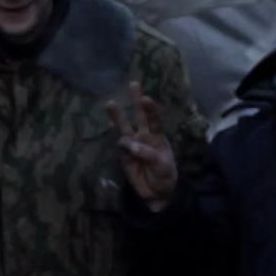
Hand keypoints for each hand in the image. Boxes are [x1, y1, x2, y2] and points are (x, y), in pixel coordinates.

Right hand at [106, 82, 177, 210]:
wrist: (157, 193)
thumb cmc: (165, 175)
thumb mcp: (162, 166)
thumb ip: (147, 153)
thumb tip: (128, 144)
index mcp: (157, 137)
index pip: (154, 120)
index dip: (150, 109)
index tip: (145, 98)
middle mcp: (144, 136)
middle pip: (139, 115)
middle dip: (136, 100)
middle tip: (134, 82)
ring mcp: (132, 145)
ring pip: (124, 127)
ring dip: (117, 116)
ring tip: (110, 103)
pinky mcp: (124, 156)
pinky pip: (120, 147)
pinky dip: (122, 147)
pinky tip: (127, 151)